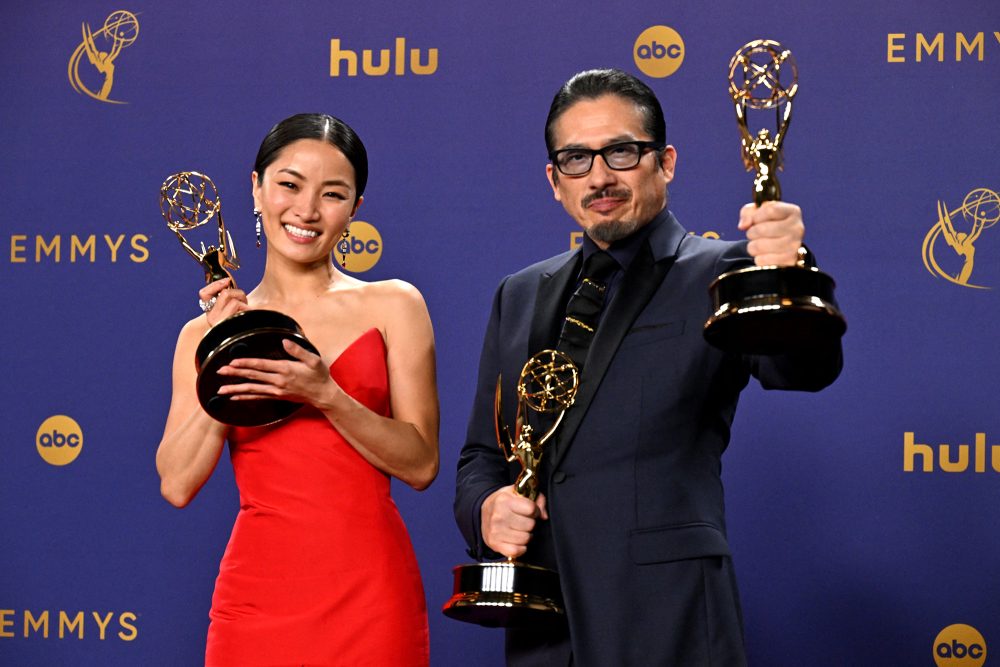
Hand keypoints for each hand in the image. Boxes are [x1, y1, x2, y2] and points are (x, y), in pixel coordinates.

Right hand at [199, 277, 248, 326]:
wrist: (246, 342)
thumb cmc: (242, 324)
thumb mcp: (232, 309)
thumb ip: (227, 298)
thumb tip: (227, 280)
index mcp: (211, 313)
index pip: (204, 294)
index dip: (215, 284)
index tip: (227, 280)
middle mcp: (211, 317)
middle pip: (223, 293)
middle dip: (237, 292)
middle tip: (244, 300)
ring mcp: (218, 321)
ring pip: (230, 297)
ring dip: (243, 299)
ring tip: (246, 309)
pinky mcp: (226, 323)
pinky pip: (236, 304)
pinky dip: (247, 307)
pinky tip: (249, 315)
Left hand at [215, 339, 336, 406]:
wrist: (323, 394)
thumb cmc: (319, 375)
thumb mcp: (313, 359)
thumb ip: (298, 350)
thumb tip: (284, 341)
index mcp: (285, 369)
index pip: (261, 366)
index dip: (246, 364)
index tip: (232, 362)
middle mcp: (278, 381)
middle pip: (252, 377)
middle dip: (234, 374)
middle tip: (219, 371)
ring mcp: (276, 391)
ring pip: (252, 389)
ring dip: (235, 388)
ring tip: (220, 390)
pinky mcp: (277, 396)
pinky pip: (257, 397)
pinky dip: (245, 396)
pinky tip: (234, 396)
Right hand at [481, 486, 547, 558]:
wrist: (482, 513)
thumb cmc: (503, 502)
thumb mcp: (518, 493)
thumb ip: (536, 498)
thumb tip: (544, 516)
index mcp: (504, 500)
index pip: (531, 509)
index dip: (535, 510)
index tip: (530, 511)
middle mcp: (498, 516)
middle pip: (530, 525)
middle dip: (530, 523)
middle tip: (523, 521)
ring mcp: (496, 531)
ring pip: (525, 539)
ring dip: (526, 535)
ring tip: (519, 529)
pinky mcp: (495, 544)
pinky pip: (517, 551)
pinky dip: (520, 548)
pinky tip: (516, 540)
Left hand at [737, 201, 804, 266]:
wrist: (781, 248)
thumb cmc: (768, 225)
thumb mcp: (758, 213)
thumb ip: (747, 213)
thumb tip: (743, 225)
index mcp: (792, 212)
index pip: (770, 210)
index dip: (756, 216)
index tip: (755, 220)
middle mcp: (797, 228)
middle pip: (762, 229)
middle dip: (751, 232)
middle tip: (755, 234)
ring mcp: (794, 246)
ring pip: (759, 246)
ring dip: (752, 246)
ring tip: (759, 244)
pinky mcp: (789, 261)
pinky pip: (761, 260)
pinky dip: (758, 258)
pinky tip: (764, 255)